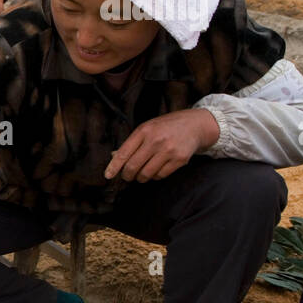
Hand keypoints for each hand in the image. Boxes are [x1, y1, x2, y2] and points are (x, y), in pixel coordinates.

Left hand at [104, 109, 219, 181]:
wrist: (194, 125)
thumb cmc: (166, 127)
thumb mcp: (147, 128)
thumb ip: (131, 143)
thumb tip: (114, 158)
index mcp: (144, 131)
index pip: (123, 153)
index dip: (113, 167)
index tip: (107, 176)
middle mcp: (156, 140)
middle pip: (133, 166)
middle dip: (127, 175)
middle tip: (128, 176)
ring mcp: (169, 150)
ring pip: (146, 174)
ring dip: (141, 177)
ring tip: (142, 173)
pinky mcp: (180, 159)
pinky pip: (160, 176)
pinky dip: (155, 176)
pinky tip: (156, 170)